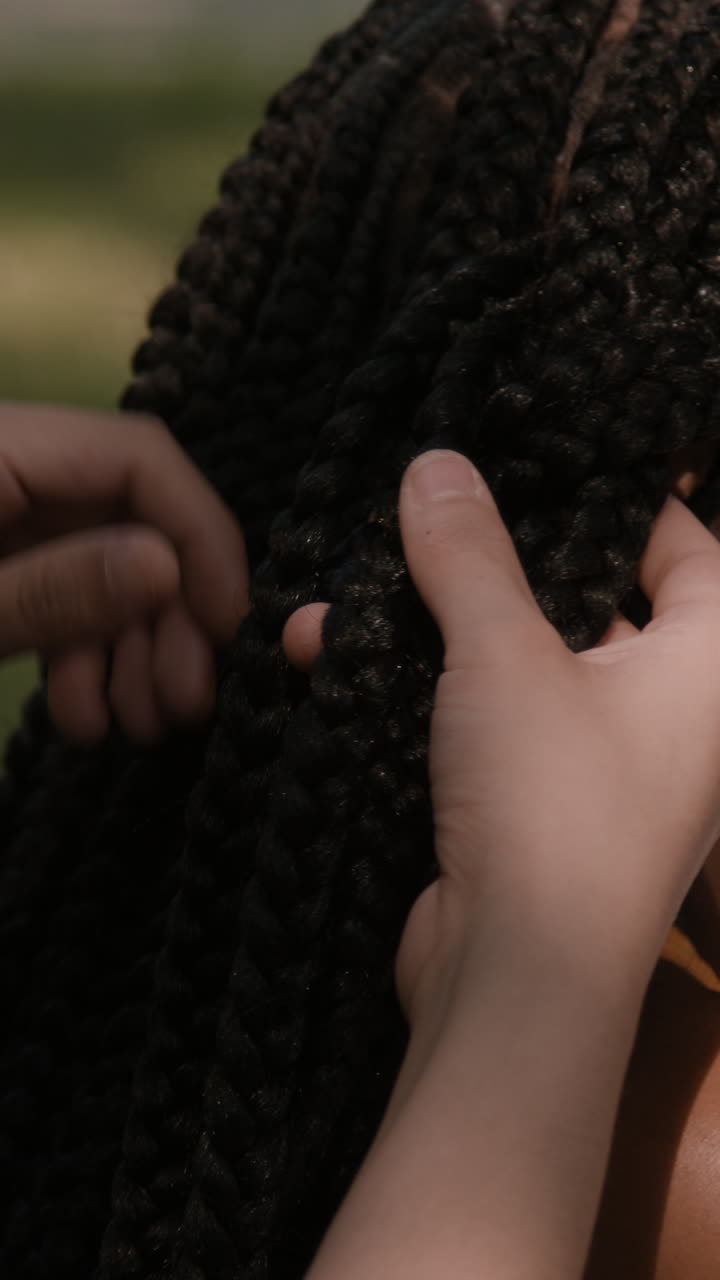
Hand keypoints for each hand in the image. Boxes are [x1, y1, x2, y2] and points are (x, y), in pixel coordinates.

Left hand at [0, 402, 247, 744]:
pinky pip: (68, 594)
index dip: (201, 537)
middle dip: (171, 617)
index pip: (139, 459)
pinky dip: (89, 657)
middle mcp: (18, 469)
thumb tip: (168, 570)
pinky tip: (86, 718)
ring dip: (137, 651)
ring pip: (110, 568)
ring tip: (139, 725)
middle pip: (135, 520)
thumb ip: (50, 588)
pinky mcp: (1, 560)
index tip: (227, 626)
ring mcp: (8, 517)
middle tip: (186, 702)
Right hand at [284, 449, 719, 1017]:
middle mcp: (667, 712)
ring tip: (346, 590)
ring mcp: (597, 761)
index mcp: (708, 663)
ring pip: (514, 660)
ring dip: (428, 628)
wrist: (517, 984)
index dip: (618, 499)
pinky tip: (330, 659)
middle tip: (426, 514)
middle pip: (583, 598)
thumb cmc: (553, 803)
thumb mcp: (505, 654)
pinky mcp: (530, 802)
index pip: (682, 546)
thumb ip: (470, 555)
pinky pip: (476, 718)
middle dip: (489, 564)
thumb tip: (436, 465)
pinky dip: (415, 691)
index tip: (541, 460)